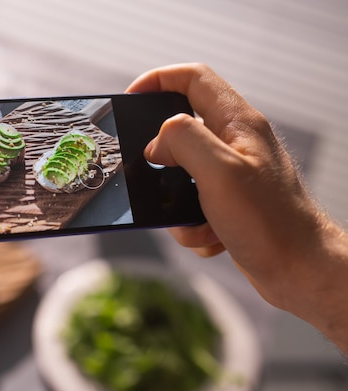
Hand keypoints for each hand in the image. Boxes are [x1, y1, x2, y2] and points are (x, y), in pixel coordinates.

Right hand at [126, 64, 347, 350]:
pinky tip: (211, 237)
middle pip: (182, 129)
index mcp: (237, 123)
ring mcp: (233, 173)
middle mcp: (236, 143)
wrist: (300, 272)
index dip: (157, 79)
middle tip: (150, 173)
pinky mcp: (229, 202)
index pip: (193, 78)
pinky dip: (192, 224)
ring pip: (181, 173)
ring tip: (192, 221)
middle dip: (161, 158)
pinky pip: (192, 204)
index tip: (130, 99)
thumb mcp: (219, 172)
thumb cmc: (270, 223)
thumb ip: (184, 141)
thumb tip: (156, 142)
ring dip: (175, 201)